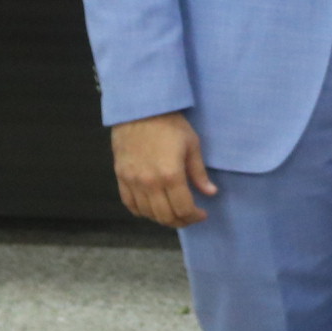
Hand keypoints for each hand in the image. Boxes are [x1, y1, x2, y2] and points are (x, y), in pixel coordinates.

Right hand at [111, 112, 215, 227]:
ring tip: (173, 212)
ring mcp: (133, 181)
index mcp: (171, 175)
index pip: (183, 209)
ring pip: (147, 213)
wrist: (140, 109)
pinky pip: (130, 204)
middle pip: (165, 216)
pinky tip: (152, 208)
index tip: (202, 214)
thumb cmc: (170, 124)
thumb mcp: (192, 145)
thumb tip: (211, 192)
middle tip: (190, 216)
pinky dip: (142, 211)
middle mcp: (150, 183)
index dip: (195, 216)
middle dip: (181, 221)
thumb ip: (199, 173)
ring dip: (162, 218)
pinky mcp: (121, 177)